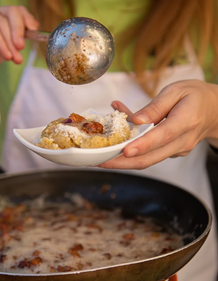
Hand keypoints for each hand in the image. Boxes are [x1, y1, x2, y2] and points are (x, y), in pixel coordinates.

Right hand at [0, 5, 37, 86]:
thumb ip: (12, 45)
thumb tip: (29, 39)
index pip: (16, 15)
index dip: (28, 21)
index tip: (36, 32)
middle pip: (13, 12)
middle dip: (21, 30)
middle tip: (22, 48)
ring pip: (3, 20)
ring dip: (10, 42)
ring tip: (13, 59)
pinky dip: (0, 41)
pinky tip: (5, 55)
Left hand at [99, 80, 217, 168]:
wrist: (214, 111)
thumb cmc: (195, 96)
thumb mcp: (176, 91)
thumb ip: (156, 106)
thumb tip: (137, 120)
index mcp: (186, 121)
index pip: (162, 136)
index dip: (142, 145)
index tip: (125, 151)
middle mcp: (181, 141)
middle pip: (150, 158)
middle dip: (122, 163)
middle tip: (100, 162)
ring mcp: (176, 150)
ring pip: (147, 160)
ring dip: (123, 161)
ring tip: (101, 158)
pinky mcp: (170, 152)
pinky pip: (149, 153)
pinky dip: (131, 149)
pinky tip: (117, 140)